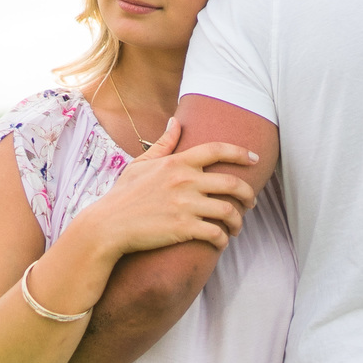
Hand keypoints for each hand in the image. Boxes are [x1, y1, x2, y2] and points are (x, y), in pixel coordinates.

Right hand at [75, 116, 259, 258]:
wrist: (107, 226)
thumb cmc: (123, 196)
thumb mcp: (140, 164)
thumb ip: (162, 144)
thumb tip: (175, 121)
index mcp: (177, 163)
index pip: (217, 150)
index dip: (240, 153)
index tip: (254, 159)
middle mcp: (185, 181)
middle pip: (232, 183)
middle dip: (248, 194)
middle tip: (251, 202)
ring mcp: (185, 205)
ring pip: (229, 211)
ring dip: (238, 221)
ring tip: (236, 227)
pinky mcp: (183, 228)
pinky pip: (216, 233)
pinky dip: (223, 239)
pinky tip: (221, 241)